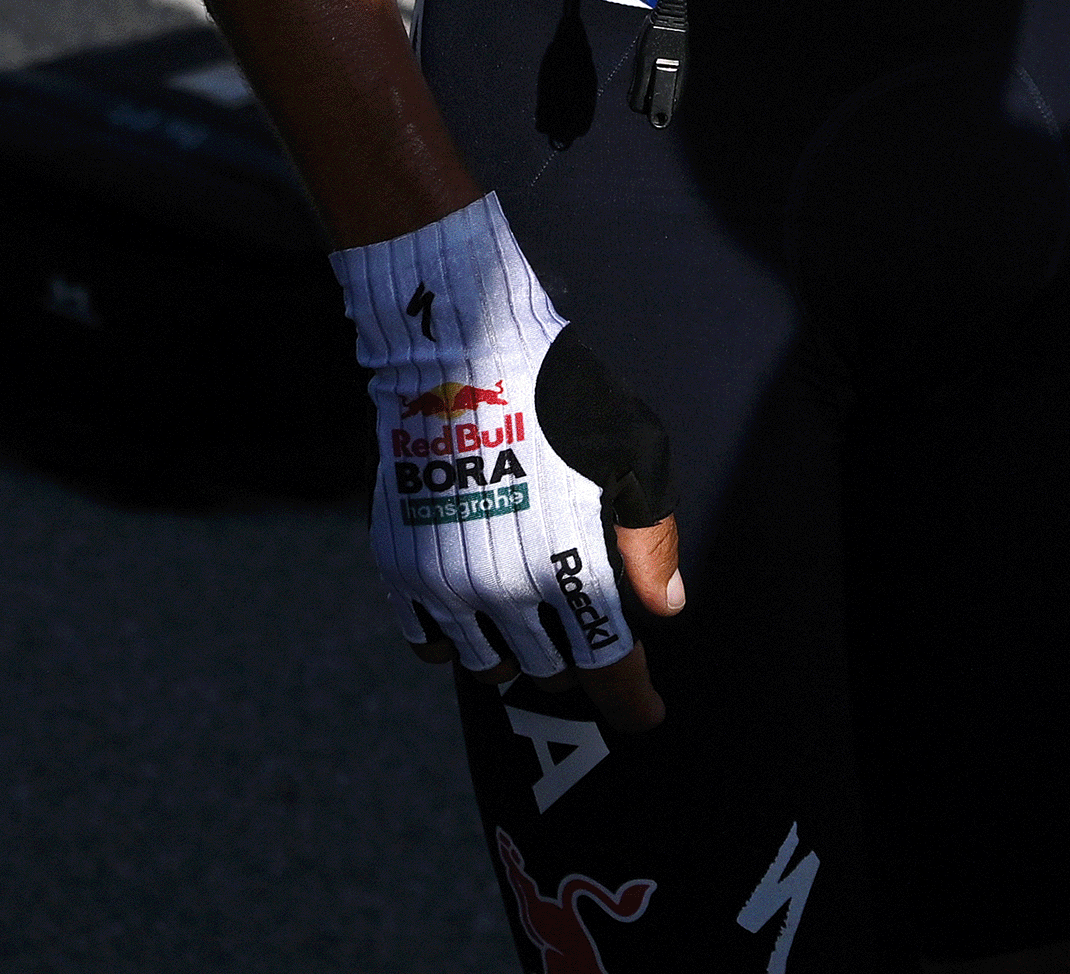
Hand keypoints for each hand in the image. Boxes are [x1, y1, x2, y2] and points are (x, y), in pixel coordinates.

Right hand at [338, 198, 687, 731]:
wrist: (460, 355)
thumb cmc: (562, 399)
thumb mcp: (633, 456)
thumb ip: (649, 541)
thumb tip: (665, 610)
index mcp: (575, 566)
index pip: (609, 671)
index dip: (632, 705)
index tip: (645, 715)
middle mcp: (509, 590)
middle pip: (553, 673)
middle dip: (577, 659)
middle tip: (582, 626)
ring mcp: (449, 584)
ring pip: (492, 668)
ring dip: (520, 653)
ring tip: (532, 613)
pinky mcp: (404, 571)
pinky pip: (433, 648)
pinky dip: (461, 643)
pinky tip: (479, 611)